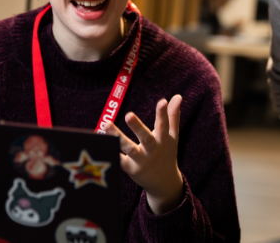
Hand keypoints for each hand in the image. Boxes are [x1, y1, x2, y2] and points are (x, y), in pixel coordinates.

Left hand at [108, 95, 184, 214]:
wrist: (164, 183)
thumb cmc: (166, 153)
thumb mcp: (172, 136)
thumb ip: (173, 116)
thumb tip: (177, 96)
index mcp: (163, 140)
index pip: (164, 125)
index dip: (163, 113)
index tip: (162, 101)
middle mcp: (153, 150)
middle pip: (145, 137)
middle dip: (137, 126)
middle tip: (128, 115)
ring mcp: (142, 161)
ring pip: (129, 148)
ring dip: (118, 136)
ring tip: (106, 124)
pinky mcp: (131, 169)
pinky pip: (120, 161)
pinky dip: (112, 153)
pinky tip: (101, 144)